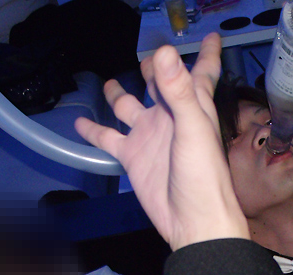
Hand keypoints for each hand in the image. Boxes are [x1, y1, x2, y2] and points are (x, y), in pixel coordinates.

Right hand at [76, 33, 248, 250]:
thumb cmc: (203, 175)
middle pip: (162, 84)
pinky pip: (108, 138)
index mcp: (194, 107)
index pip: (202, 73)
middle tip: (148, 56)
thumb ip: (178, 91)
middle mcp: (171, 117)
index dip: (207, 54)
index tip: (212, 36)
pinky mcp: (132, 156)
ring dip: (120, 94)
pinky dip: (93, 130)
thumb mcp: (193, 129)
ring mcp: (150, 136)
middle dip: (156, 69)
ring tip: (109, 82)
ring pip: (129, 107)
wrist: (192, 220)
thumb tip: (162, 51)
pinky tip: (80, 122)